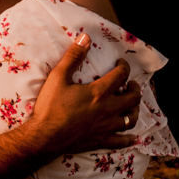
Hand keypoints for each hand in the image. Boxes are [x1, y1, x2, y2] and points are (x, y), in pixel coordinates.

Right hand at [31, 35, 142, 154]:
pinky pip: (121, 141)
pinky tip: (132, 137)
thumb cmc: (50, 107)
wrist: (43, 137)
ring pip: (130, 119)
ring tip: (131, 106)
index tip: (121, 63)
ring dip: (134, 110)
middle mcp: (107, 109)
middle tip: (131, 84)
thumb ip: (73, 57)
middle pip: (132, 98)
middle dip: (135, 88)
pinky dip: (129, 139)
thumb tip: (85, 37)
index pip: (120, 75)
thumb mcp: (58, 77)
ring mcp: (106, 127)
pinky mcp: (101, 141)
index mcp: (99, 92)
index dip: (124, 66)